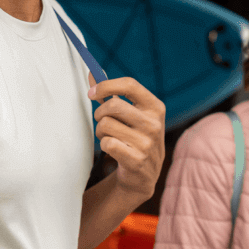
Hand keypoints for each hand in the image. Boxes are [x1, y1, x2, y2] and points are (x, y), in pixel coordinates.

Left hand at [88, 77, 165, 200]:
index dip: (106, 85)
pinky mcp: (137, 160)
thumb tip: (92, 73)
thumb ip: (112, 94)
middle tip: (101, 120)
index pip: (130, 84)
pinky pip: (107, 143)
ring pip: (106, 125)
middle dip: (100, 113)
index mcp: (155, 107)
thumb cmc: (133, 136)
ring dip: (101, 131)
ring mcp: (147, 143)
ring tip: (109, 137)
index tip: (92, 92)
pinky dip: (104, 145)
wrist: (143, 174)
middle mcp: (154, 124)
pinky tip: (113, 149)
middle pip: (113, 105)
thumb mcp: (130, 114)